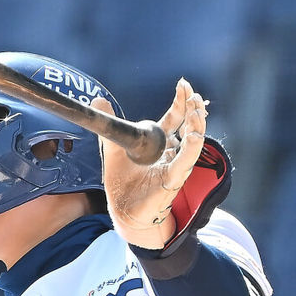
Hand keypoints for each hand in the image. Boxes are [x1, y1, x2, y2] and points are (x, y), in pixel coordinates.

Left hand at [91, 78, 208, 248]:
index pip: (175, 118)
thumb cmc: (122, 182)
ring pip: (193, 141)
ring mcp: (174, 165)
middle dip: (193, 108)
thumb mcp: (113, 148)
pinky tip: (193, 133)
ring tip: (196, 107)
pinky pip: (185, 162)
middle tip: (192, 93)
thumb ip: (109, 125)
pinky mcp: (172, 179)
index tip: (183, 84)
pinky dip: (191, 147)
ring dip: (196, 124)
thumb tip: (98, 99)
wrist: (123, 211)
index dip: (180, 102)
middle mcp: (171, 152)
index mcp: (159, 142)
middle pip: (189, 125)